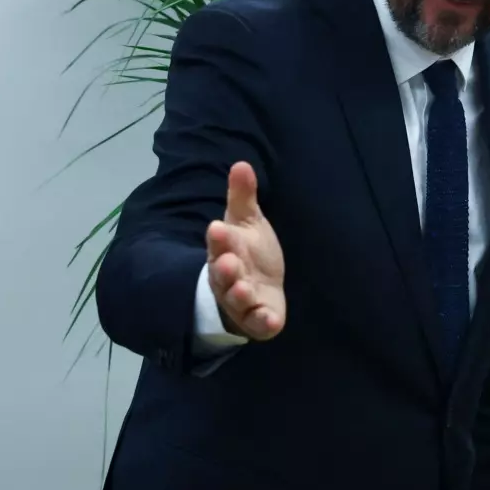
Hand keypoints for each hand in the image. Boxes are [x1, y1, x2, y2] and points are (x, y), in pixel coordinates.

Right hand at [205, 161, 285, 339]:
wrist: (253, 288)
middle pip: (222, 274)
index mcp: (225, 251)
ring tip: (242, 289)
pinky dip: (263, 323)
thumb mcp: (246, 221)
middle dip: (224, 268)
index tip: (218, 227)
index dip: (219, 238)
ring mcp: (242, 301)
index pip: (220, 243)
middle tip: (226, 261)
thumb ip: (243, 196)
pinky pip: (258, 325)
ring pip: (236, 300)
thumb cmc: (247, 251)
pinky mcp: (258, 320)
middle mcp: (229, 277)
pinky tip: (270, 321)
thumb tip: (241, 164)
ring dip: (238, 295)